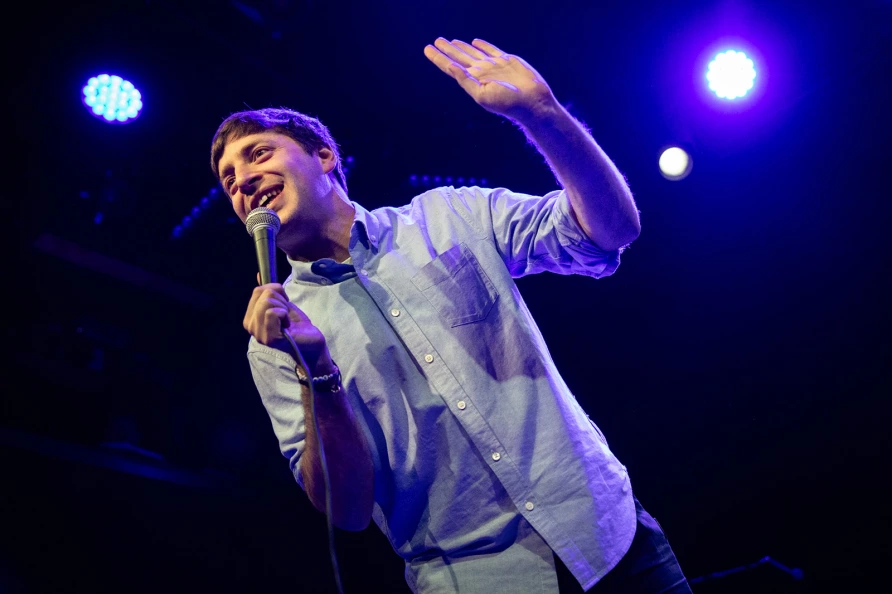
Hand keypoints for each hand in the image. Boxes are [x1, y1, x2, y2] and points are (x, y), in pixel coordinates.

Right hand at [243, 283, 333, 372]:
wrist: (311, 341)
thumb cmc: (297, 324)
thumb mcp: (281, 303)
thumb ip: (269, 292)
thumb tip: (259, 274)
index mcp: (250, 318)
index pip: (257, 291)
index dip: (275, 292)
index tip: (283, 304)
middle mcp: (251, 327)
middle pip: (262, 294)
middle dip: (280, 299)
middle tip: (286, 314)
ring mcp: (259, 334)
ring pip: (267, 302)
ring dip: (283, 307)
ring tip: (286, 320)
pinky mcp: (269, 338)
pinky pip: (272, 312)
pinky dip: (284, 314)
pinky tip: (288, 324)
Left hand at [424, 38, 556, 123]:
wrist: (532, 101)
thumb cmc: (508, 102)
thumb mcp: (482, 95)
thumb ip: (465, 80)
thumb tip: (450, 67)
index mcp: (472, 80)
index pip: (450, 66)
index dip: (438, 57)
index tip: (427, 48)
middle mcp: (481, 72)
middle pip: (459, 57)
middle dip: (447, 49)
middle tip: (436, 41)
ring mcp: (493, 66)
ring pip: (473, 52)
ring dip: (461, 47)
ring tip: (451, 41)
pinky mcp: (507, 60)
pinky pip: (491, 50)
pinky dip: (483, 45)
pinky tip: (475, 42)